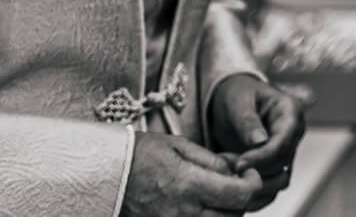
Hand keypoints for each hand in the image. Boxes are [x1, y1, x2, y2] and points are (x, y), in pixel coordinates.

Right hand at [120, 134, 265, 215]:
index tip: (248, 172)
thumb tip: (236, 171)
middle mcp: (183, 212)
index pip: (240, 196)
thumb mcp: (178, 146)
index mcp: (189, 185)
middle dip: (241, 200)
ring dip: (225, 213)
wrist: (103, 175)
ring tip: (218, 195)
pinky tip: (202, 206)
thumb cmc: (139, 155)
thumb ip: (211, 161)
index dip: (252, 184)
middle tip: (235, 184)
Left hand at [208, 75, 309, 205]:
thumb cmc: (237, 94)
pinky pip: (271, 184)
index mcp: (291, 111)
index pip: (283, 143)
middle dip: (254, 168)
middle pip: (281, 162)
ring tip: (228, 165)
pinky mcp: (278, 164)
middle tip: (227, 163)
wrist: (232, 101)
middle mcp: (295, 132)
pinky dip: (253, 184)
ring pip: (277, 177)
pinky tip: (235, 173)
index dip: (262, 157)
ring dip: (252, 177)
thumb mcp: (237, 101)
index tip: (239, 164)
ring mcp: (288, 149)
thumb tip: (260, 141)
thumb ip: (248, 121)